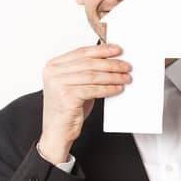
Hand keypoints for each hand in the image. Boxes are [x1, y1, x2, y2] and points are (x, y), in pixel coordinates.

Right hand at [39, 43, 129, 161]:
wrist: (57, 131)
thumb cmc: (68, 108)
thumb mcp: (74, 85)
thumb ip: (85, 72)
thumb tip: (111, 62)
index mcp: (53, 65)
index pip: (81, 52)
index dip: (101, 50)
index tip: (117, 50)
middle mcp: (53, 72)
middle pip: (89, 63)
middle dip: (111, 64)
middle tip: (127, 66)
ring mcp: (59, 84)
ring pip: (94, 76)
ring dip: (114, 76)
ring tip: (126, 78)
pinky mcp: (67, 96)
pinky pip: (94, 89)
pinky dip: (109, 88)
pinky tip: (118, 88)